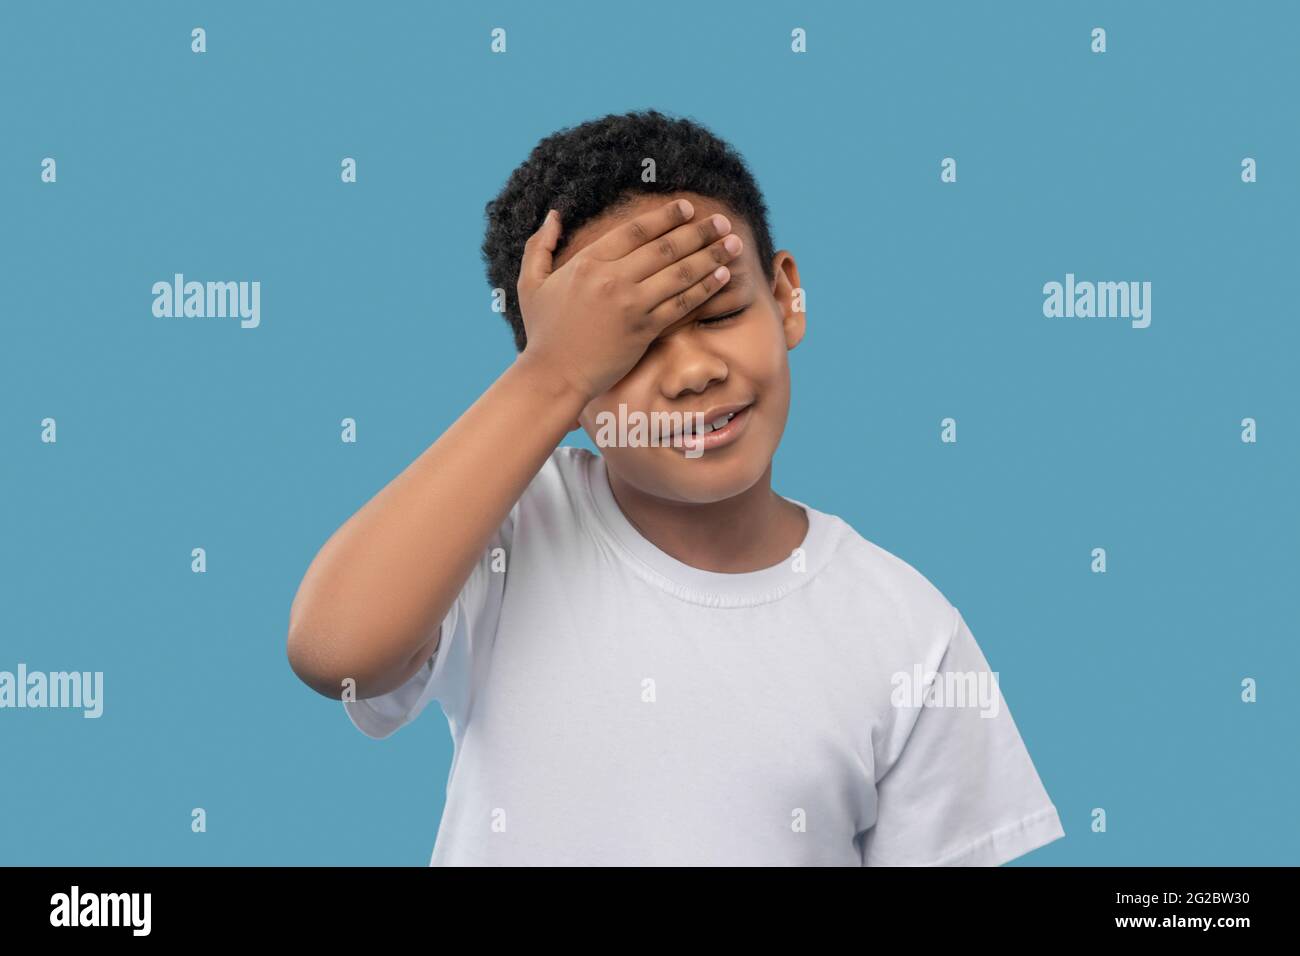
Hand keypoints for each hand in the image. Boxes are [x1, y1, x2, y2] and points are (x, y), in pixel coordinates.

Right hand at [516, 198, 743, 400]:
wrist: (554, 376)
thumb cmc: (542, 332)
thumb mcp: (530, 283)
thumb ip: (539, 245)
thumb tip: (554, 216)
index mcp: (588, 262)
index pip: (635, 231)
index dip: (665, 217)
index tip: (687, 208)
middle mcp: (612, 279)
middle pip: (665, 248)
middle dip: (698, 232)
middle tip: (722, 222)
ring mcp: (630, 305)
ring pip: (679, 274)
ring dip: (710, 256)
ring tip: (733, 244)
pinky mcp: (644, 330)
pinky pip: (681, 304)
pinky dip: (704, 288)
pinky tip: (722, 276)